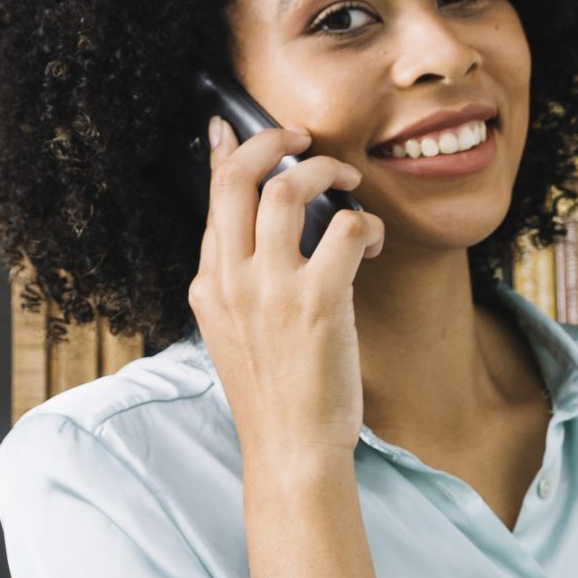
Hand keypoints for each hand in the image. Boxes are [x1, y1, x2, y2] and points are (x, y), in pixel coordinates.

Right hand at [188, 116, 386, 464]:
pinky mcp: (317, 304)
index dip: (227, 151)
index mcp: (207, 284)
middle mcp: (230, 280)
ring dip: (324, 170)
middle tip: (303, 138)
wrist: (291, 450)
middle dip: (272, 139)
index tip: (235, 128)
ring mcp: (270, 290)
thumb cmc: (274, 394)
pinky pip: (344, 228)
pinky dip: (364, 224)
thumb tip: (253, 231)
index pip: (211, 195)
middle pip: (239, 176)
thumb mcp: (233, 332)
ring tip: (347, 180)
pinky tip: (370, 242)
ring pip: (286, 187)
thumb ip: (237, 280)